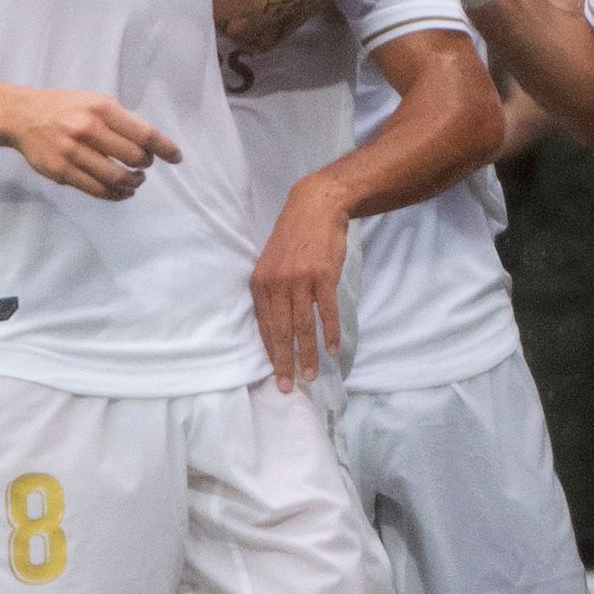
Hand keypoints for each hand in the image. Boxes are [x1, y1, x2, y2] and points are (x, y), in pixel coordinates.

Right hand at [1, 87, 177, 199]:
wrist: (23, 116)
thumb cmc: (66, 108)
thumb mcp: (95, 101)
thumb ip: (121, 121)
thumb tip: (151, 145)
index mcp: (101, 108)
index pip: (144, 133)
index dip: (165, 149)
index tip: (176, 158)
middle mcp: (87, 129)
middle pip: (134, 158)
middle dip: (145, 165)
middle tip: (144, 166)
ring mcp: (73, 152)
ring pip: (117, 178)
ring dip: (133, 183)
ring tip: (135, 181)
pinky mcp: (62, 171)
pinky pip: (97, 190)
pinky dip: (115, 194)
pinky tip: (121, 191)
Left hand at [250, 177, 349, 390]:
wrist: (315, 207)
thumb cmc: (294, 236)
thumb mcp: (272, 262)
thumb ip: (272, 291)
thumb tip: (276, 324)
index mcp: (260, 283)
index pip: (264, 326)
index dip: (271, 353)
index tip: (276, 375)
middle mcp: (277, 284)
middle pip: (282, 331)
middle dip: (285, 362)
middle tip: (289, 387)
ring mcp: (300, 280)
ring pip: (303, 326)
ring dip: (308, 354)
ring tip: (311, 375)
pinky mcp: (323, 276)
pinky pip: (327, 311)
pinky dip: (330, 332)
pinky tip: (333, 349)